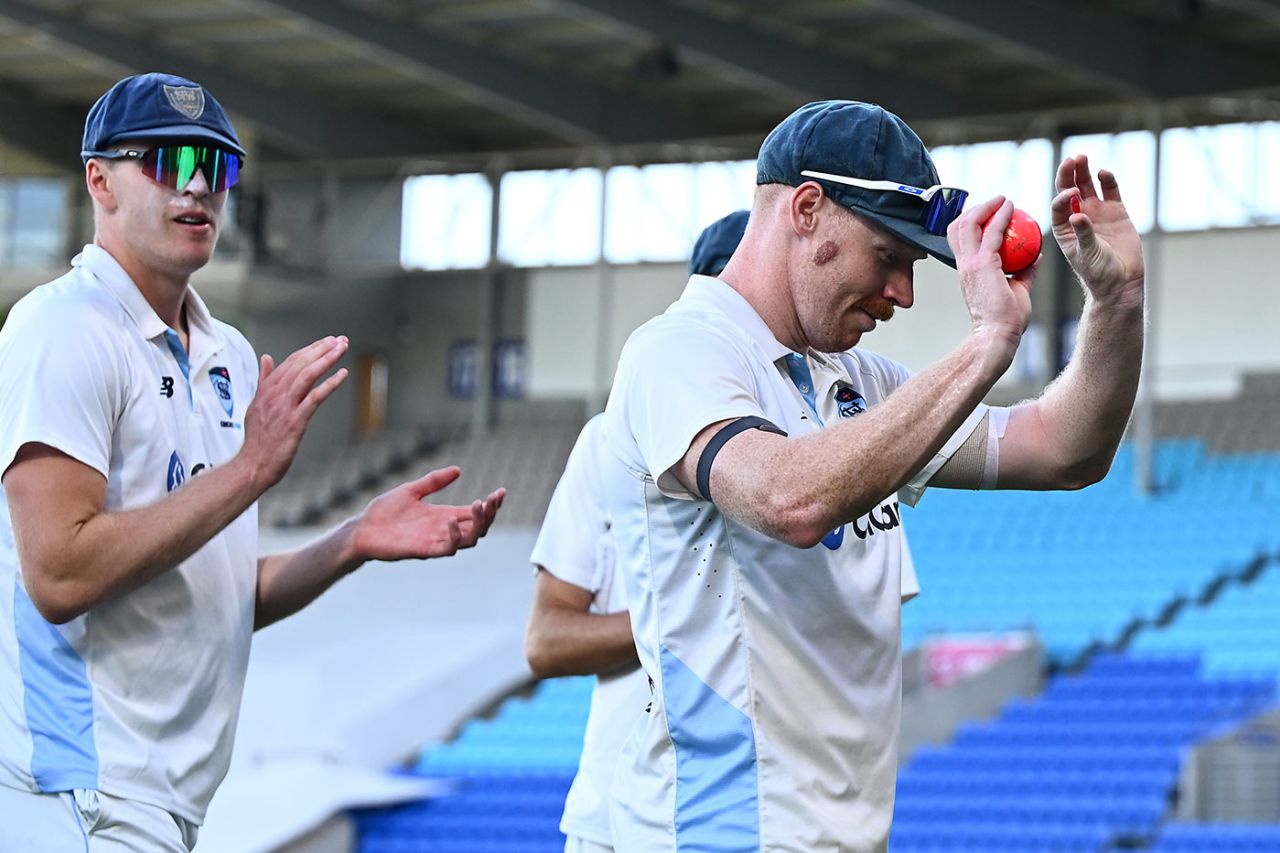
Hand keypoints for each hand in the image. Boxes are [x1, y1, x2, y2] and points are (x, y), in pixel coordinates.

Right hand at [239, 336, 348, 491]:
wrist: (253, 464)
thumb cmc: (258, 439)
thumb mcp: (256, 404)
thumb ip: (264, 381)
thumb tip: (266, 359)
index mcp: (267, 389)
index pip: (291, 362)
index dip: (310, 349)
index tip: (326, 341)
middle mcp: (275, 394)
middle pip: (300, 364)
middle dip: (321, 349)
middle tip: (339, 340)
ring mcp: (285, 407)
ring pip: (307, 375)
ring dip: (326, 359)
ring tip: (342, 349)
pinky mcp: (295, 421)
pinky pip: (314, 398)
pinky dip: (329, 384)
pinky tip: (342, 375)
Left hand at [351, 466, 505, 560]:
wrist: (362, 529)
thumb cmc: (384, 512)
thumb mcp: (411, 490)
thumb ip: (434, 481)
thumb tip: (458, 470)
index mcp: (444, 516)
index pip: (475, 513)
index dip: (491, 505)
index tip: (501, 491)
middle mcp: (444, 530)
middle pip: (478, 527)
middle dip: (490, 514)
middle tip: (493, 498)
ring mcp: (436, 541)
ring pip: (469, 540)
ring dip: (479, 524)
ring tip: (480, 505)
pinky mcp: (424, 550)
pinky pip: (447, 549)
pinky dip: (454, 536)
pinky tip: (451, 520)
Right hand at [946, 195, 1035, 360]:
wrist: (997, 335)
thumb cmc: (1006, 320)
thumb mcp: (1016, 290)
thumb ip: (1024, 272)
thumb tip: (1036, 257)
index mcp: (967, 271)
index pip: (960, 239)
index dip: (971, 222)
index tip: (989, 213)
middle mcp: (964, 265)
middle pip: (959, 226)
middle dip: (975, 208)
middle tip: (996, 202)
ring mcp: (971, 264)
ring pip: (969, 224)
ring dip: (985, 207)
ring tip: (1003, 200)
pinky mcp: (983, 265)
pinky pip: (991, 233)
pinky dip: (1000, 216)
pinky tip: (1011, 208)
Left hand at [1052, 155, 1143, 305]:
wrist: (1121, 281)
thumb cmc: (1098, 272)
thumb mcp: (1087, 254)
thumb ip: (1083, 233)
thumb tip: (1077, 214)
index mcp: (1064, 228)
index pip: (1058, 206)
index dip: (1063, 197)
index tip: (1072, 194)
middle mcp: (1078, 216)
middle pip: (1069, 190)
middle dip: (1068, 175)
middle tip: (1071, 159)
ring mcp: (1096, 212)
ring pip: (1087, 186)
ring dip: (1083, 172)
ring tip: (1082, 156)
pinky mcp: (1116, 212)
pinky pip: (1110, 191)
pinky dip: (1107, 181)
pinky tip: (1104, 172)